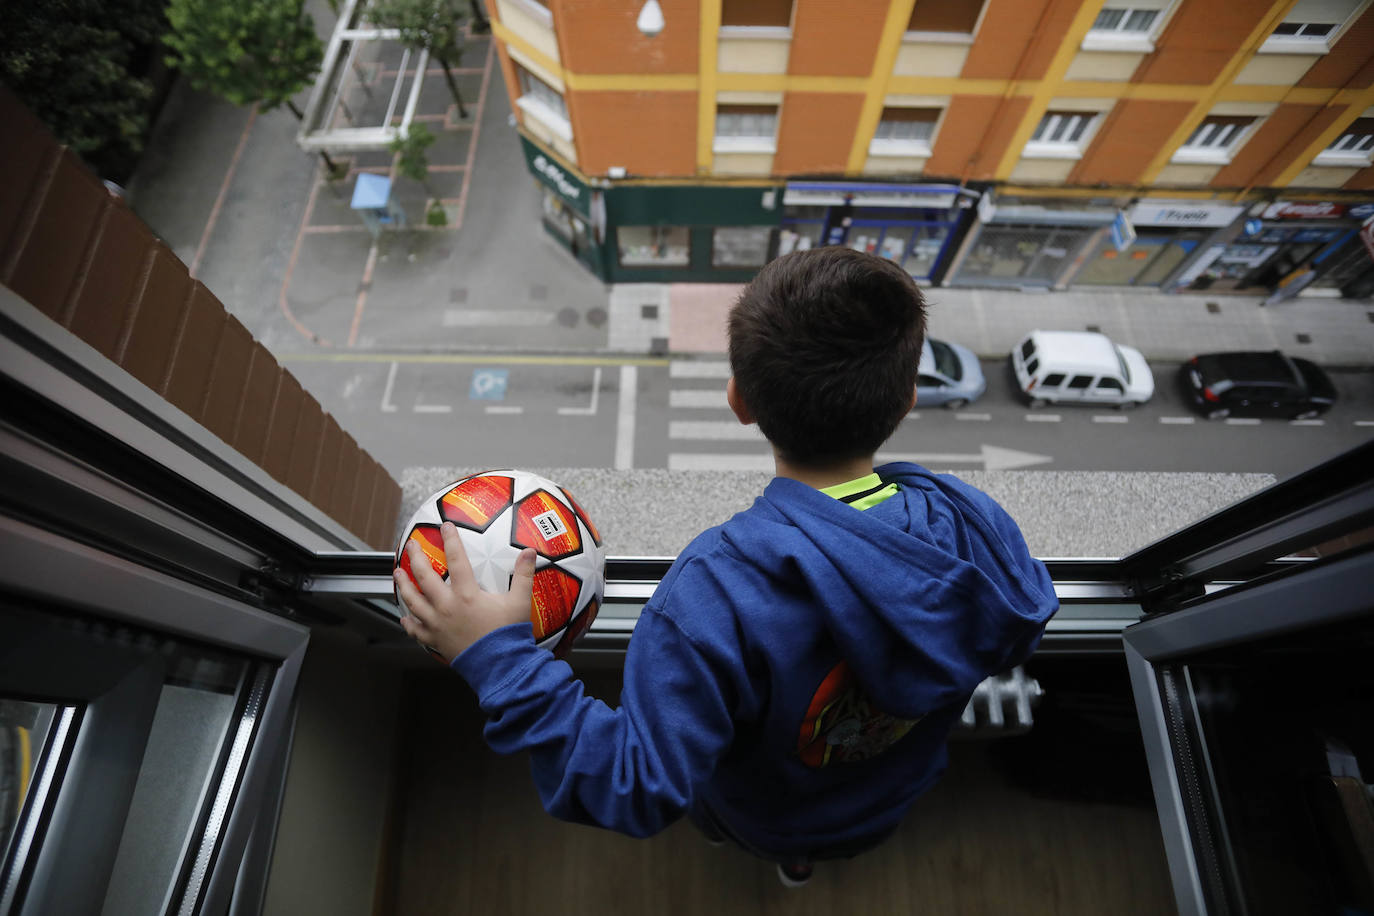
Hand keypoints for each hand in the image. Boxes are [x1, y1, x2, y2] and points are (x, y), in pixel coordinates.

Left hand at [395, 521, 537, 662]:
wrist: (499, 667)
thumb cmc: (508, 635)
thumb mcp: (519, 602)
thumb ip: (524, 575)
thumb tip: (529, 552)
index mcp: (467, 595)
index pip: (457, 560)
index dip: (451, 541)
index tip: (445, 526)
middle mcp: (447, 606)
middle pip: (425, 577)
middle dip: (416, 558)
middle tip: (411, 545)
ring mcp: (438, 624)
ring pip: (414, 601)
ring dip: (404, 585)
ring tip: (397, 573)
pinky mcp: (435, 640)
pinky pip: (416, 630)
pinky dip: (409, 622)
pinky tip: (404, 617)